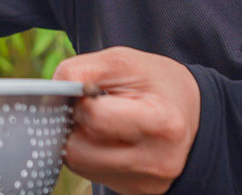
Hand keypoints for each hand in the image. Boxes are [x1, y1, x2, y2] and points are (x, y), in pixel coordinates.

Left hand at [52, 46, 200, 194]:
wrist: (192, 112)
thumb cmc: (155, 82)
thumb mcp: (123, 61)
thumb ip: (82, 70)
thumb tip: (50, 91)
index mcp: (161, 122)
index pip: (95, 119)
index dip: (80, 100)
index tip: (86, 89)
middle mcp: (156, 160)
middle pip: (80, 150)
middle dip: (73, 124)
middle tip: (87, 106)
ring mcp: (146, 181)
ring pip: (80, 164)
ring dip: (77, 139)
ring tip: (98, 120)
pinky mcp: (135, 190)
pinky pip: (91, 173)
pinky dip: (88, 152)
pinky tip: (105, 136)